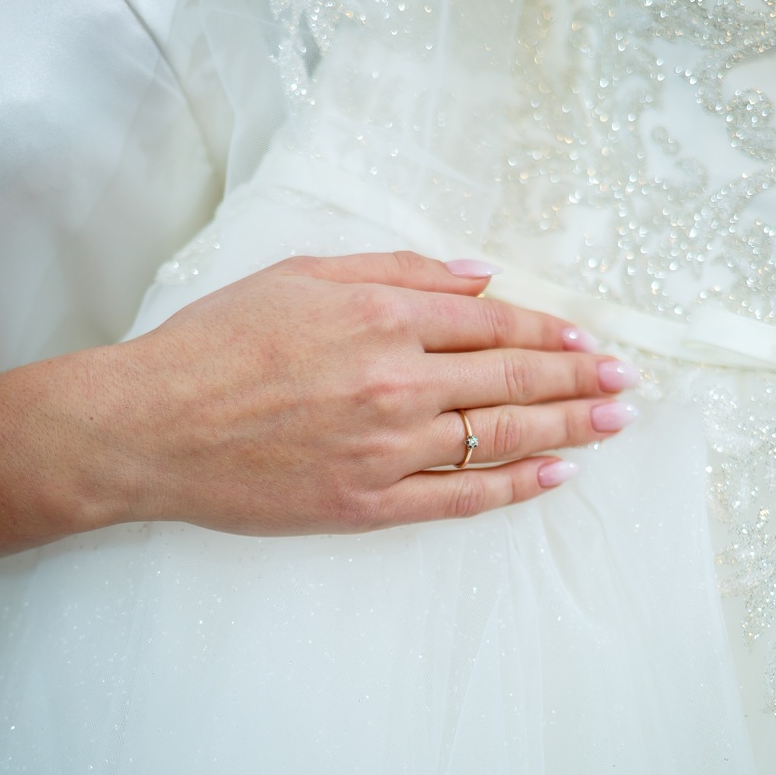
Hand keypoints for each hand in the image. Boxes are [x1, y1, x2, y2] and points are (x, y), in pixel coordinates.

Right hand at [80, 252, 637, 533]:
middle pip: (512, 377)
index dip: (549, 329)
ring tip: (613, 423)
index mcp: (381, 317)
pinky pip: (460, 497)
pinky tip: (556, 476)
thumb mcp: (299, 276)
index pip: (492, 323)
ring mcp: (386, 449)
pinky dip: (514, 485)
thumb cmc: (215, 343)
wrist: (150, 428)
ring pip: (499, 435)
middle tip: (626, 383)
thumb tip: (477, 275)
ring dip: (566, 427)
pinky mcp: (368, 504)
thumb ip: (396, 270)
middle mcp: (396, 381)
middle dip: (578, 378)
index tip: (586, 338)